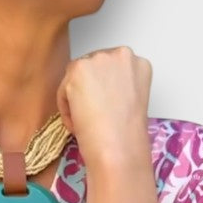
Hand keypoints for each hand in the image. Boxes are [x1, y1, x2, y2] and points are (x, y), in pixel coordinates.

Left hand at [55, 46, 151, 169]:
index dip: (103, 88)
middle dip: (88, 89)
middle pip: (93, 67)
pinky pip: (64, 89)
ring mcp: (100, 60)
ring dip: (76, 98)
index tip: (101, 104)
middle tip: (89, 114)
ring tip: (86, 122)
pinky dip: (66, 108)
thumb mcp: (132, 101)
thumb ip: (119, 87)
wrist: (119, 147)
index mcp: (138, 64)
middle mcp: (121, 55)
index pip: (111, 67)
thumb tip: (99, 90)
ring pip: (76, 77)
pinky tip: (79, 123)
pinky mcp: (79, 69)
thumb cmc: (127, 134)